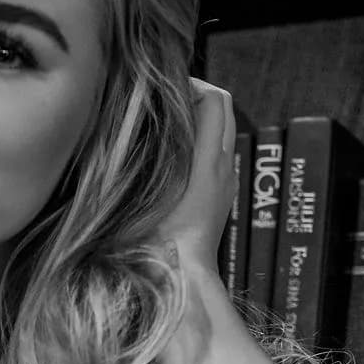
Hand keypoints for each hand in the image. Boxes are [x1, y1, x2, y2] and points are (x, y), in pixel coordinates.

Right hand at [157, 79, 236, 275]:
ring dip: (200, 121)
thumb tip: (137, 119)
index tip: (163, 89)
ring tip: (166, 128)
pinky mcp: (222, 196)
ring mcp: (226, 182)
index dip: (191, 84)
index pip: (215, 100)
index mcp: (208, 161)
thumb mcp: (147, 191)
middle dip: (198, 97)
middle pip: (224, 109)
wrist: (180, 279)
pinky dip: (202, 144)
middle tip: (165, 102)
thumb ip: (149, 152)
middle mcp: (224, 166)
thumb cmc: (158, 241)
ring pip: (222, 132)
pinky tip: (173, 158)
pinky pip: (218, 155)